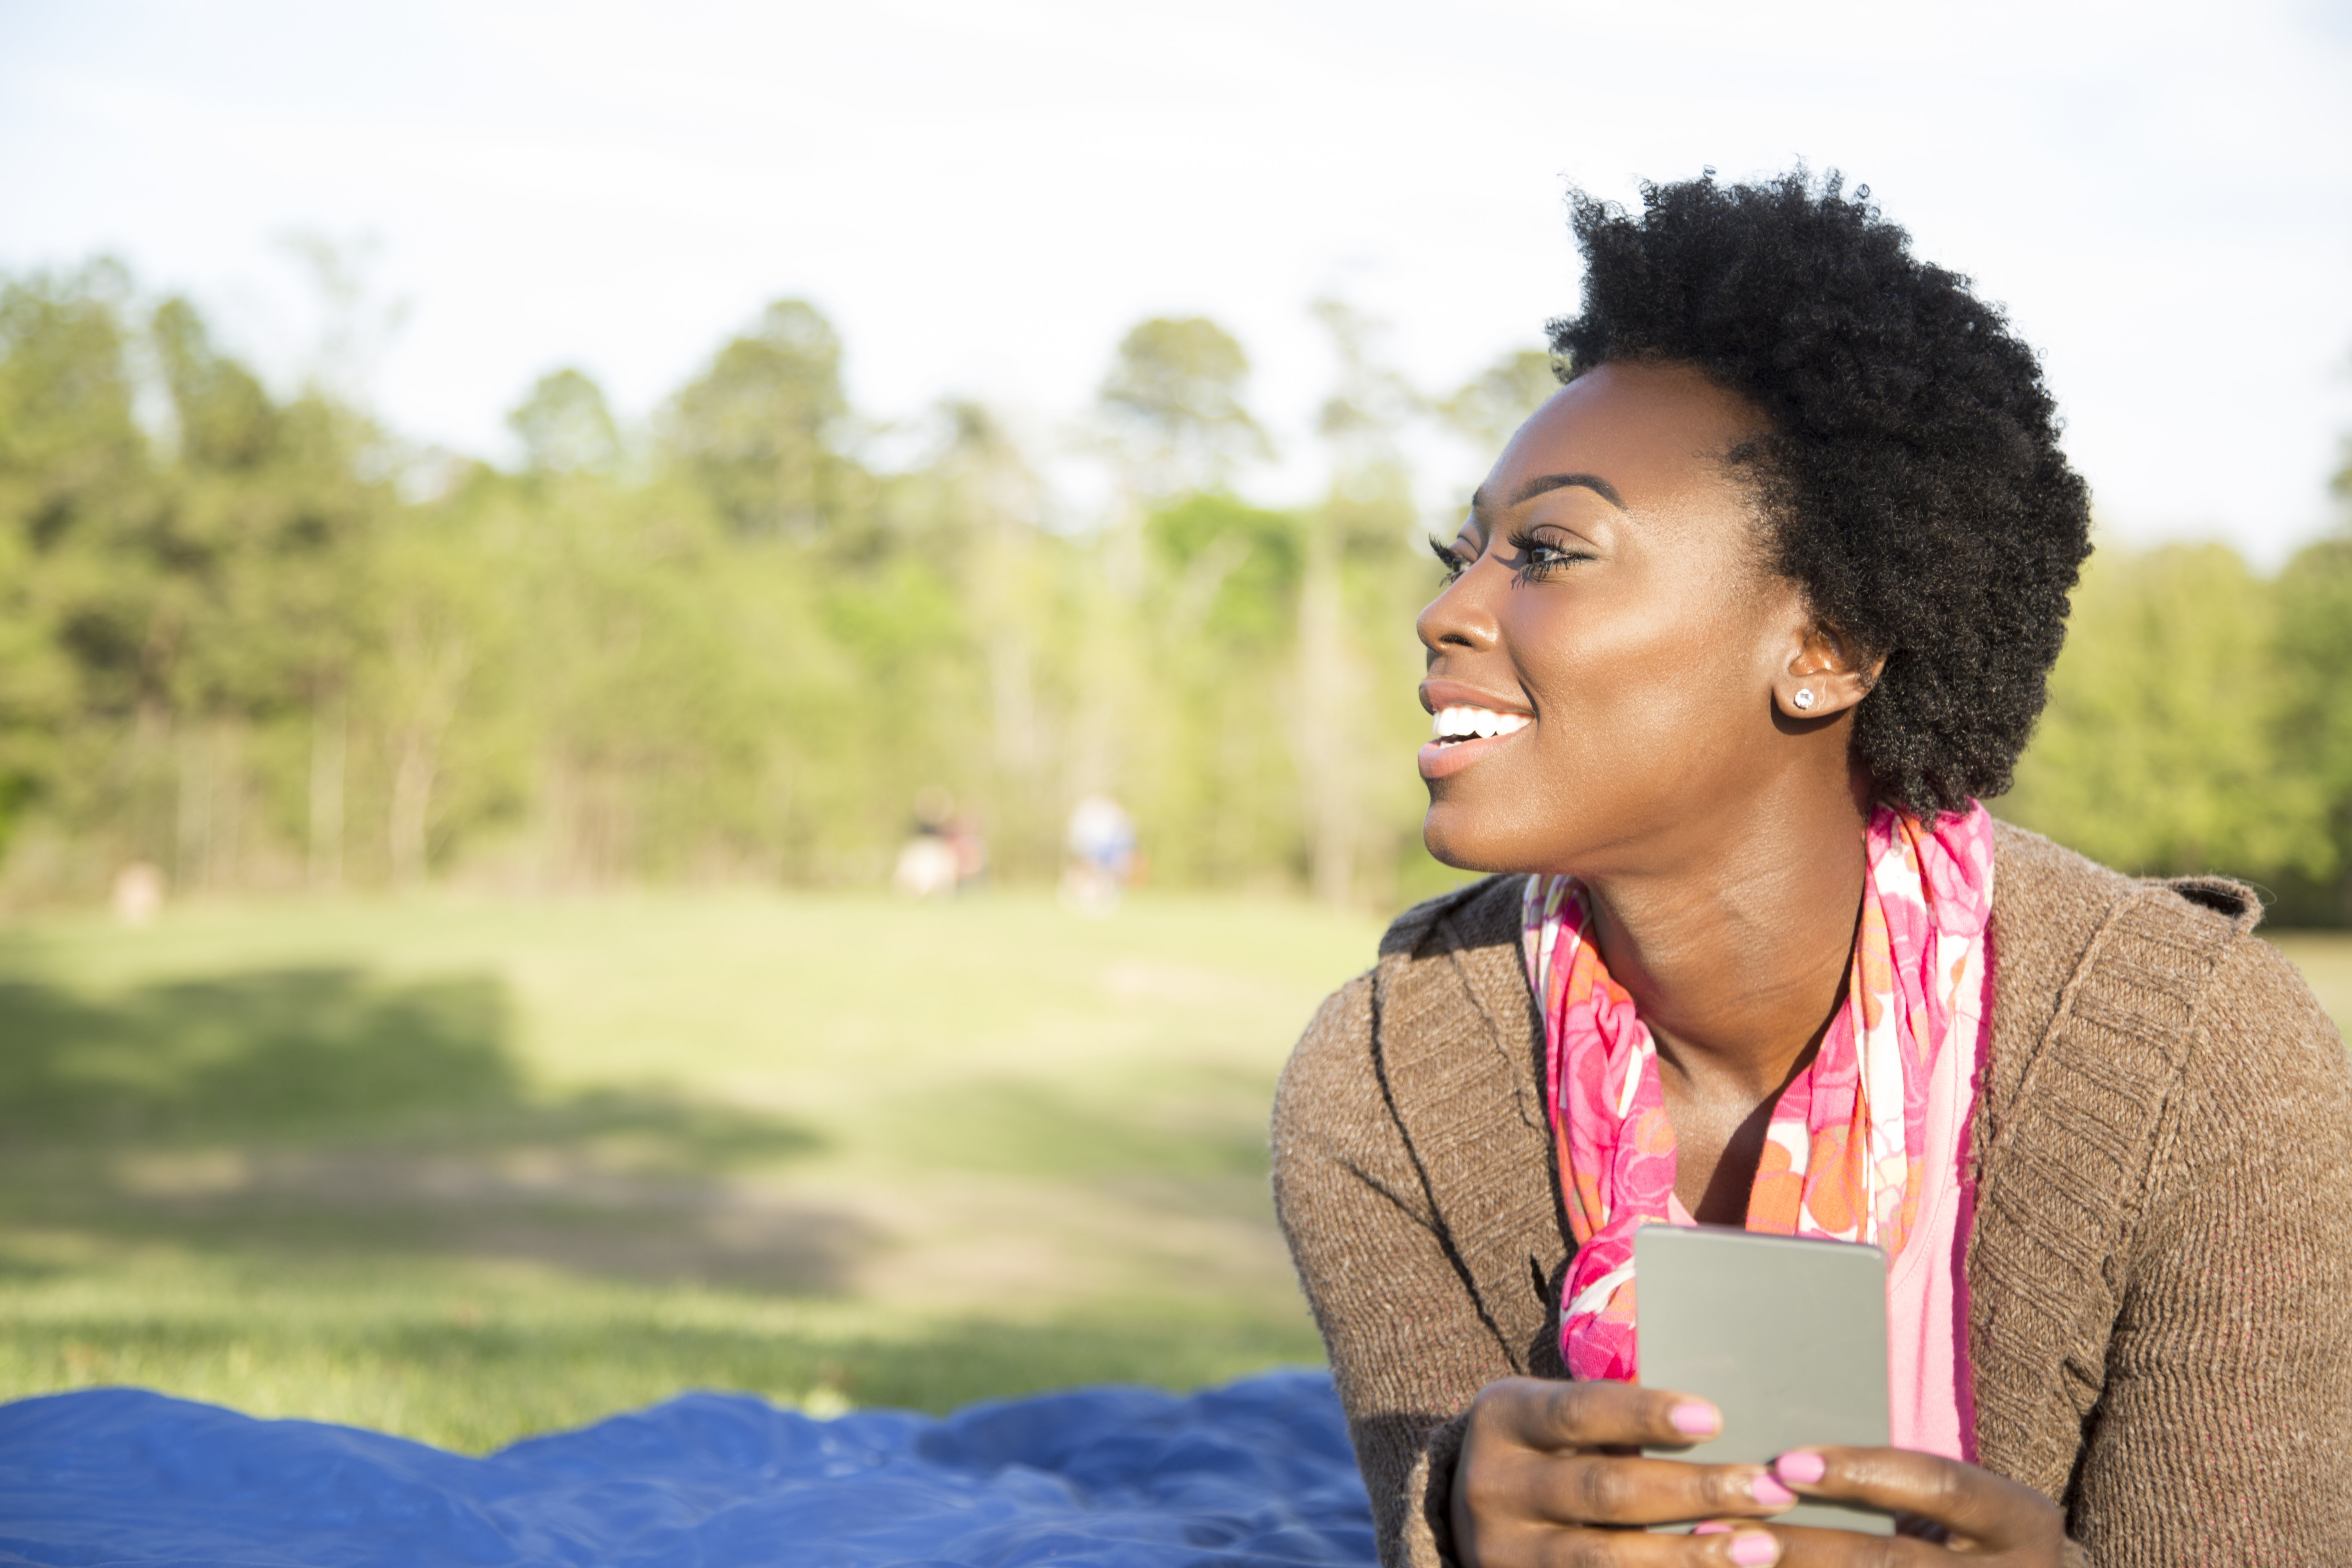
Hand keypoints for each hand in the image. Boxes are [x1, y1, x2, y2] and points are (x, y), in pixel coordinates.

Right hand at [1450, 1376, 1796, 1565]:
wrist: (1478, 1516)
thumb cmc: (1546, 1450)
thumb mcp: (1556, 1417)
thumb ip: (1615, 1421)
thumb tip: (1718, 1427)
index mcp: (1502, 1419)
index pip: (1578, 1412)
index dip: (1646, 1415)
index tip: (1714, 1419)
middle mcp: (1491, 1487)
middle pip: (1603, 1490)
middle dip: (1695, 1491)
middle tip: (1771, 1490)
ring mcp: (1503, 1553)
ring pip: (1605, 1559)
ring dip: (1692, 1556)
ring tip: (1762, 1547)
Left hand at [1757, 1446, 2064, 1562]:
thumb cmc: (1978, 1543)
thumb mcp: (1969, 1511)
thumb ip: (1902, 1489)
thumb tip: (1791, 1467)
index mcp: (2020, 1522)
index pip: (1939, 1484)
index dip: (1864, 1473)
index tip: (1788, 1463)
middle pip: (1892, 1563)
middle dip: (1806, 1551)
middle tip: (1728, 1533)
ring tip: (1727, 1564)